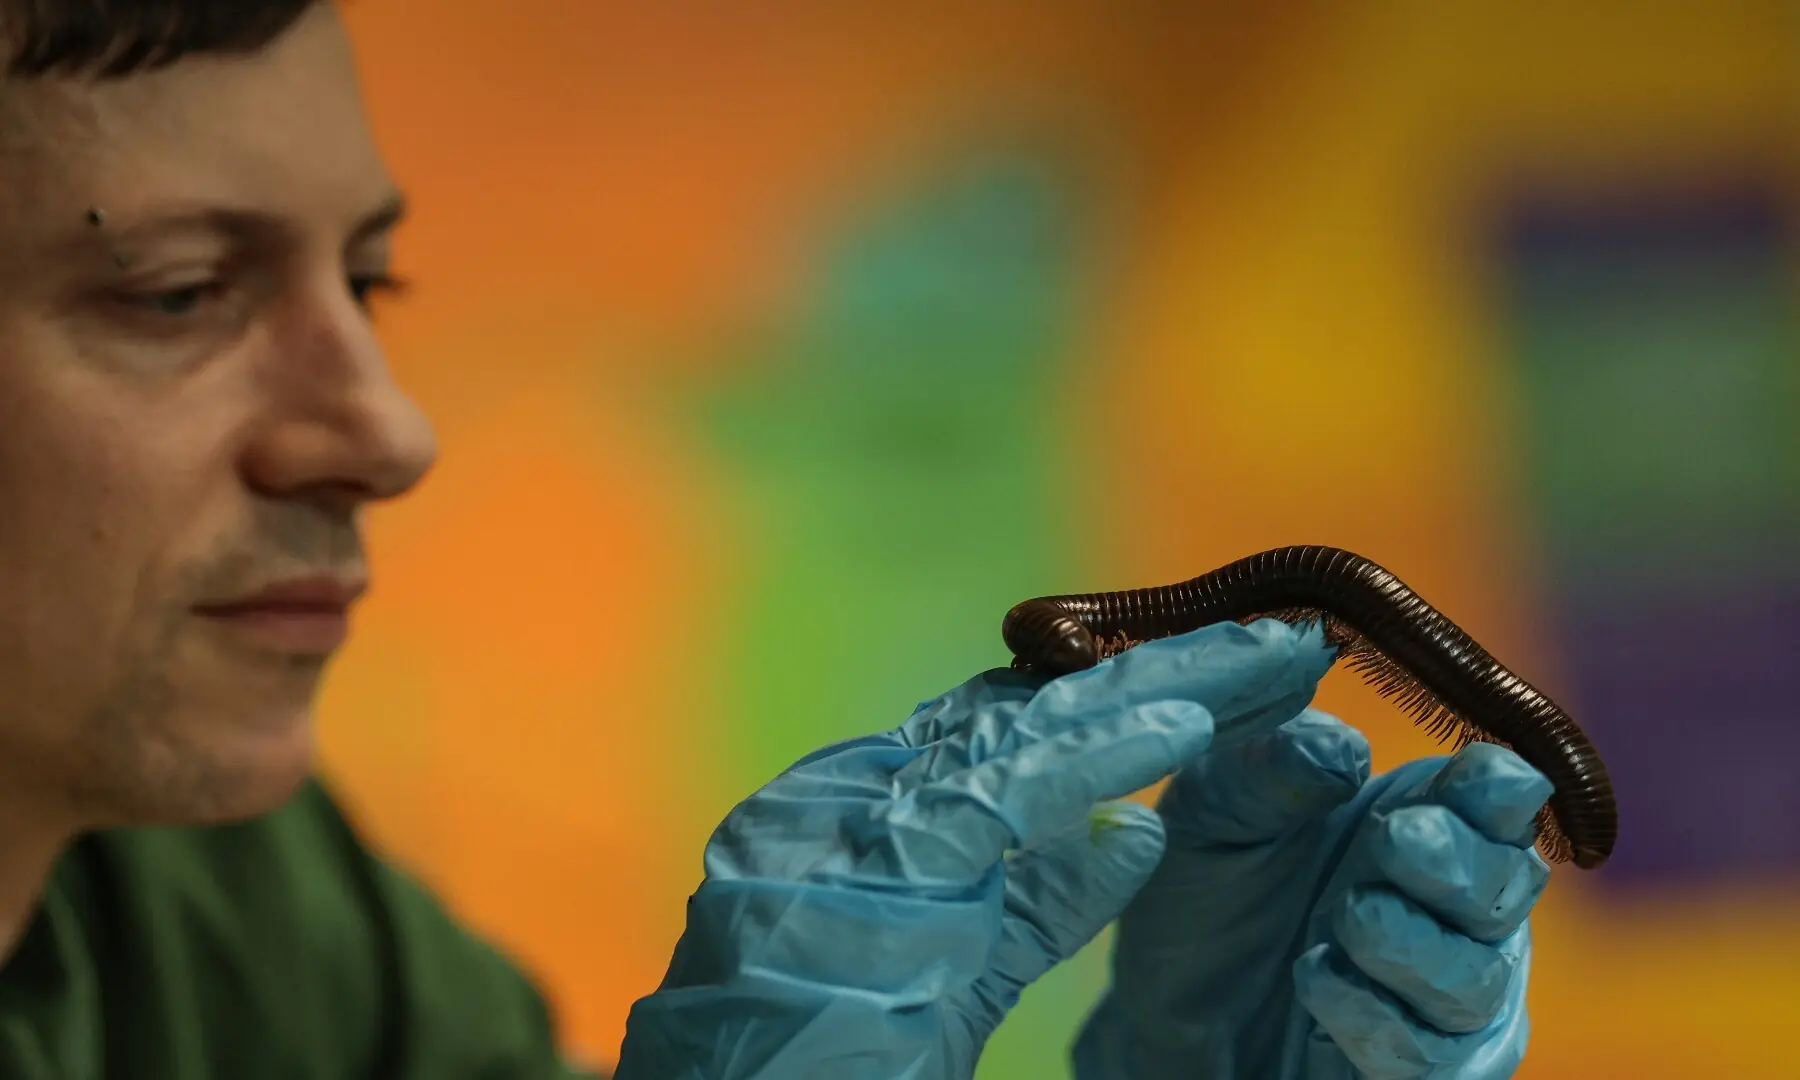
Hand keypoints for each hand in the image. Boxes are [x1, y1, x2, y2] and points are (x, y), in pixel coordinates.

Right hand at [613, 619, 1333, 1079]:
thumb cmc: (816, 1061)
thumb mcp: (954, 979)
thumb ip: (1039, 902)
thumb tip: (1135, 831)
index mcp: (861, 809)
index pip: (1008, 730)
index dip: (1118, 699)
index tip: (1213, 681)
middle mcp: (856, 788)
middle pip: (1033, 707)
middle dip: (1159, 672)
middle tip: (1269, 644)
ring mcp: (863, 811)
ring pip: (1035, 724)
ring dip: (1159, 688)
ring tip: (1262, 660)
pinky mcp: (884, 854)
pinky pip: (1015, 788)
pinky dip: (1106, 753)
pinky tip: (1188, 725)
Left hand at [1072, 709, 1551, 1079]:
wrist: (1155, 1002)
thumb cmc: (1206, 884)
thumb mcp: (1213, 809)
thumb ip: (1271, 767)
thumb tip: (1343, 748)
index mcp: (1426, 819)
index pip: (1502, 796)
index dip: (1497, 789)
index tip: (1471, 780)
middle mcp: (1453, 907)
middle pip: (1508, 885)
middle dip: (1457, 863)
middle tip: (1393, 840)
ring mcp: (1443, 997)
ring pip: (1478, 980)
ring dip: (1413, 945)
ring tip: (1345, 916)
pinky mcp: (1417, 1072)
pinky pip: (1435, 1061)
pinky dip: (1380, 1021)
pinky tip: (1318, 980)